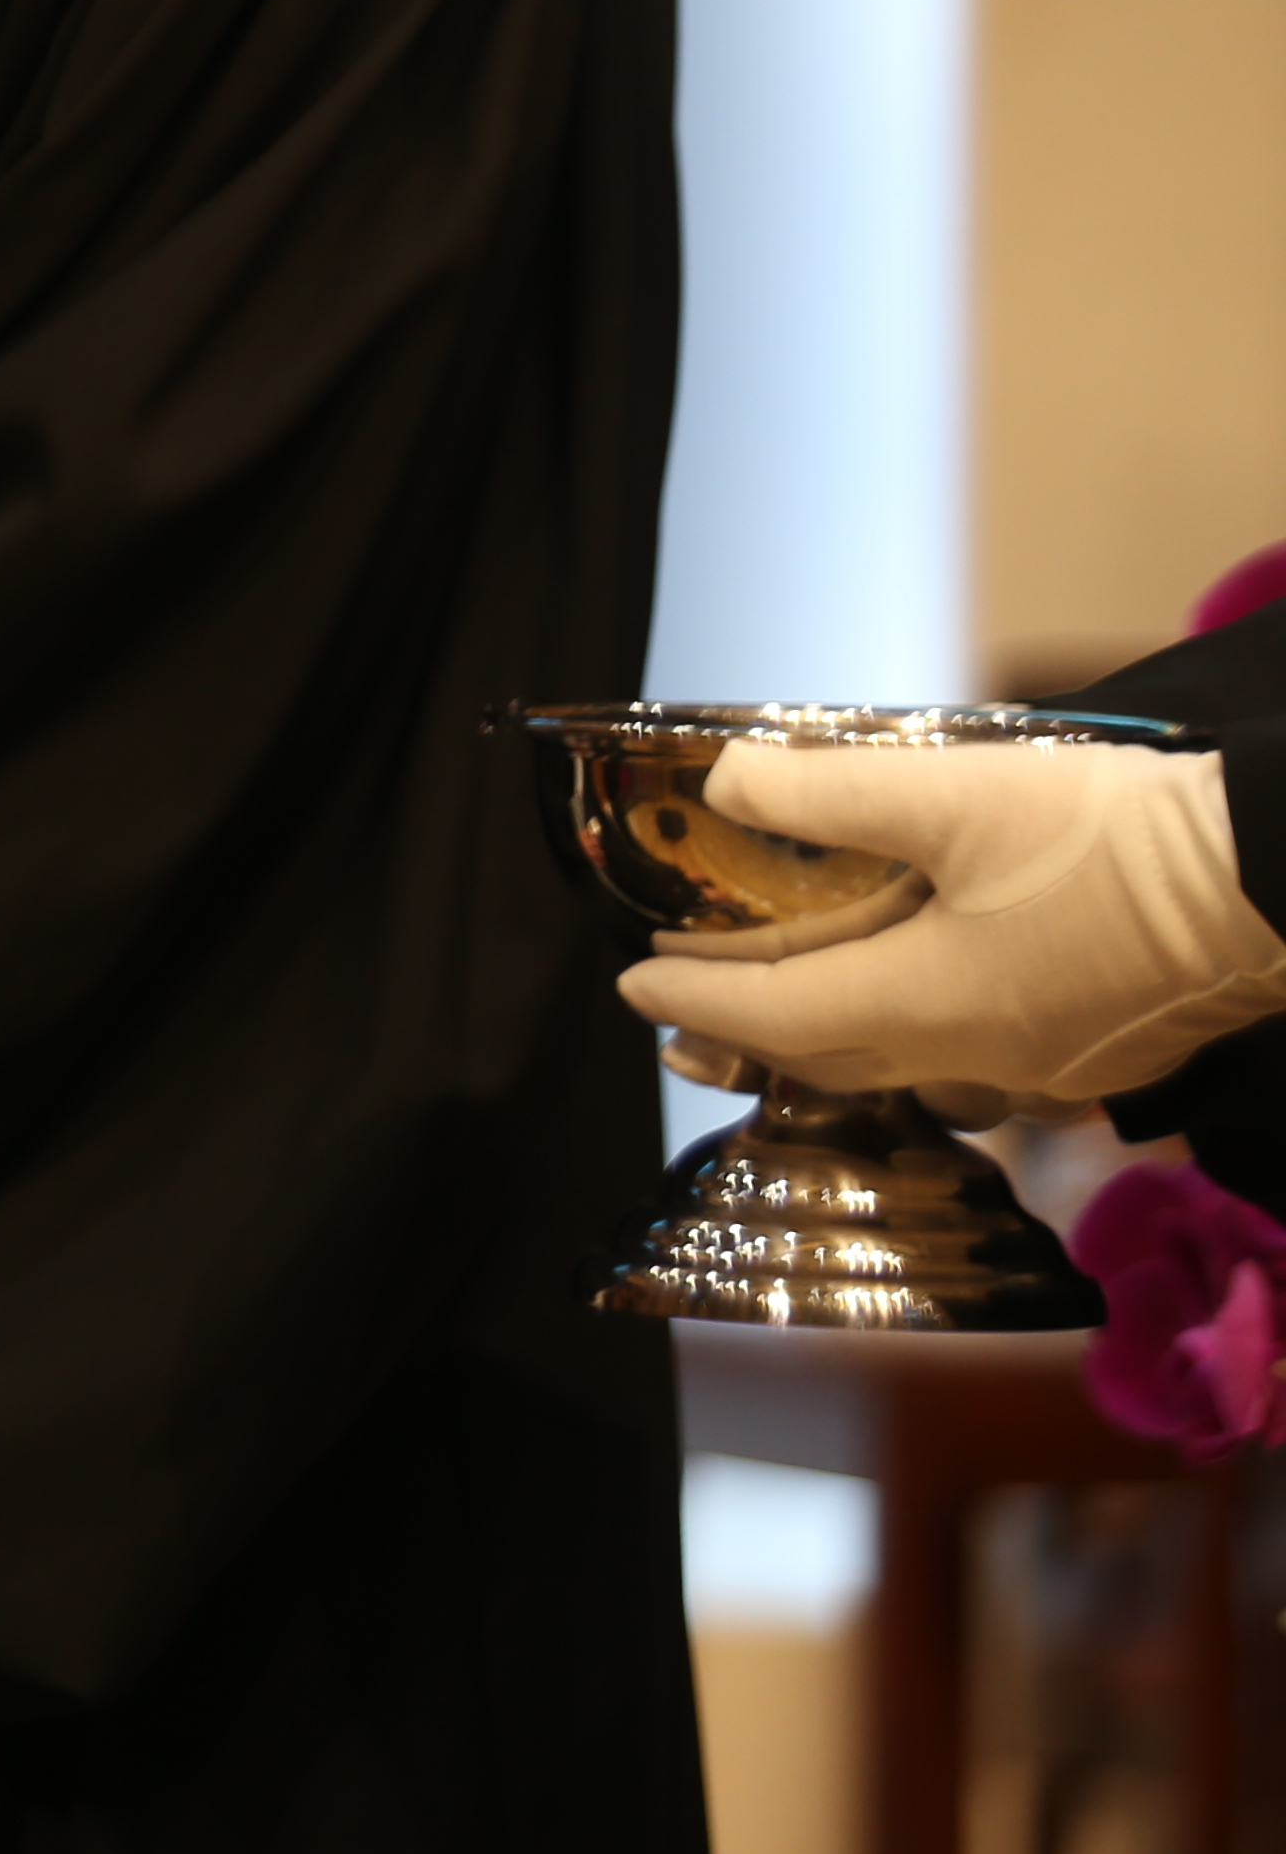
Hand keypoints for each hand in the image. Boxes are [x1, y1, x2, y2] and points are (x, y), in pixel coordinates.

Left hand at [618, 738, 1285, 1105]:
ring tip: (790, 1004)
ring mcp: (1050, 1068)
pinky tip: (922, 1005)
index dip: (696, 997)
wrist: (1284, 878)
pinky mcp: (1105, 1056)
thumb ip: (830, 790)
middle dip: (750, 1031)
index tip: (633, 983)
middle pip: (834, 1055)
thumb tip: (729, 785)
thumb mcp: (958, 791)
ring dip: (836, 1039)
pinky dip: (920, 1039)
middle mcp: (979, 1058)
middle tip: (686, 1001)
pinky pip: (981, 1066)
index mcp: (927, 1007)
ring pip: (910, 1068)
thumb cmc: (1119, 838)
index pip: (775, 1018)